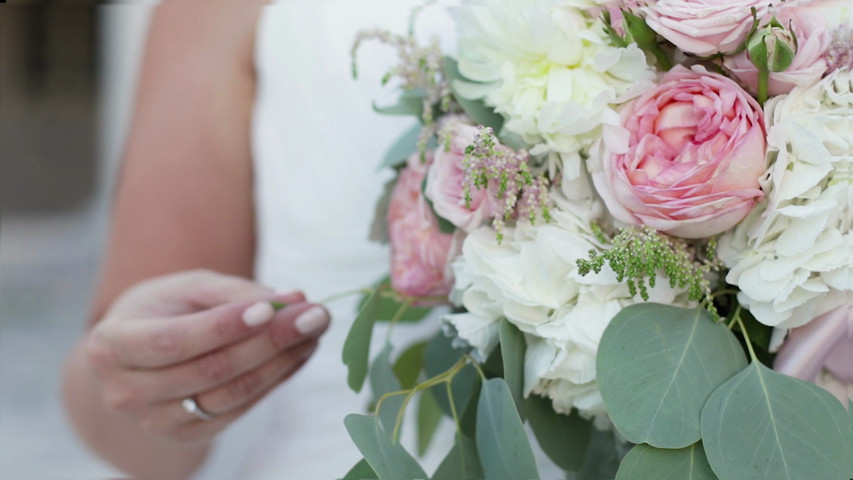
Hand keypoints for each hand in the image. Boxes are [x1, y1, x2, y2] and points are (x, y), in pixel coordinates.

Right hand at [84, 269, 329, 443]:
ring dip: (283, 360)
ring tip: (315, 329)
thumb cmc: (162, 310)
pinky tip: (300, 351)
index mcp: (110, 347)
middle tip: (316, 313)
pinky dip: (276, 378)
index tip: (272, 307)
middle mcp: (126, 393)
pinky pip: (241, 407)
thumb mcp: (187, 288)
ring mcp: (156, 422)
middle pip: (211, 370)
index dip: (224, 326)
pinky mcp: (188, 434)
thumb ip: (234, 293)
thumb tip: (292, 300)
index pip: (173, 341)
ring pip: (232, 393)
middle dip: (270, 340)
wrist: (137, 356)